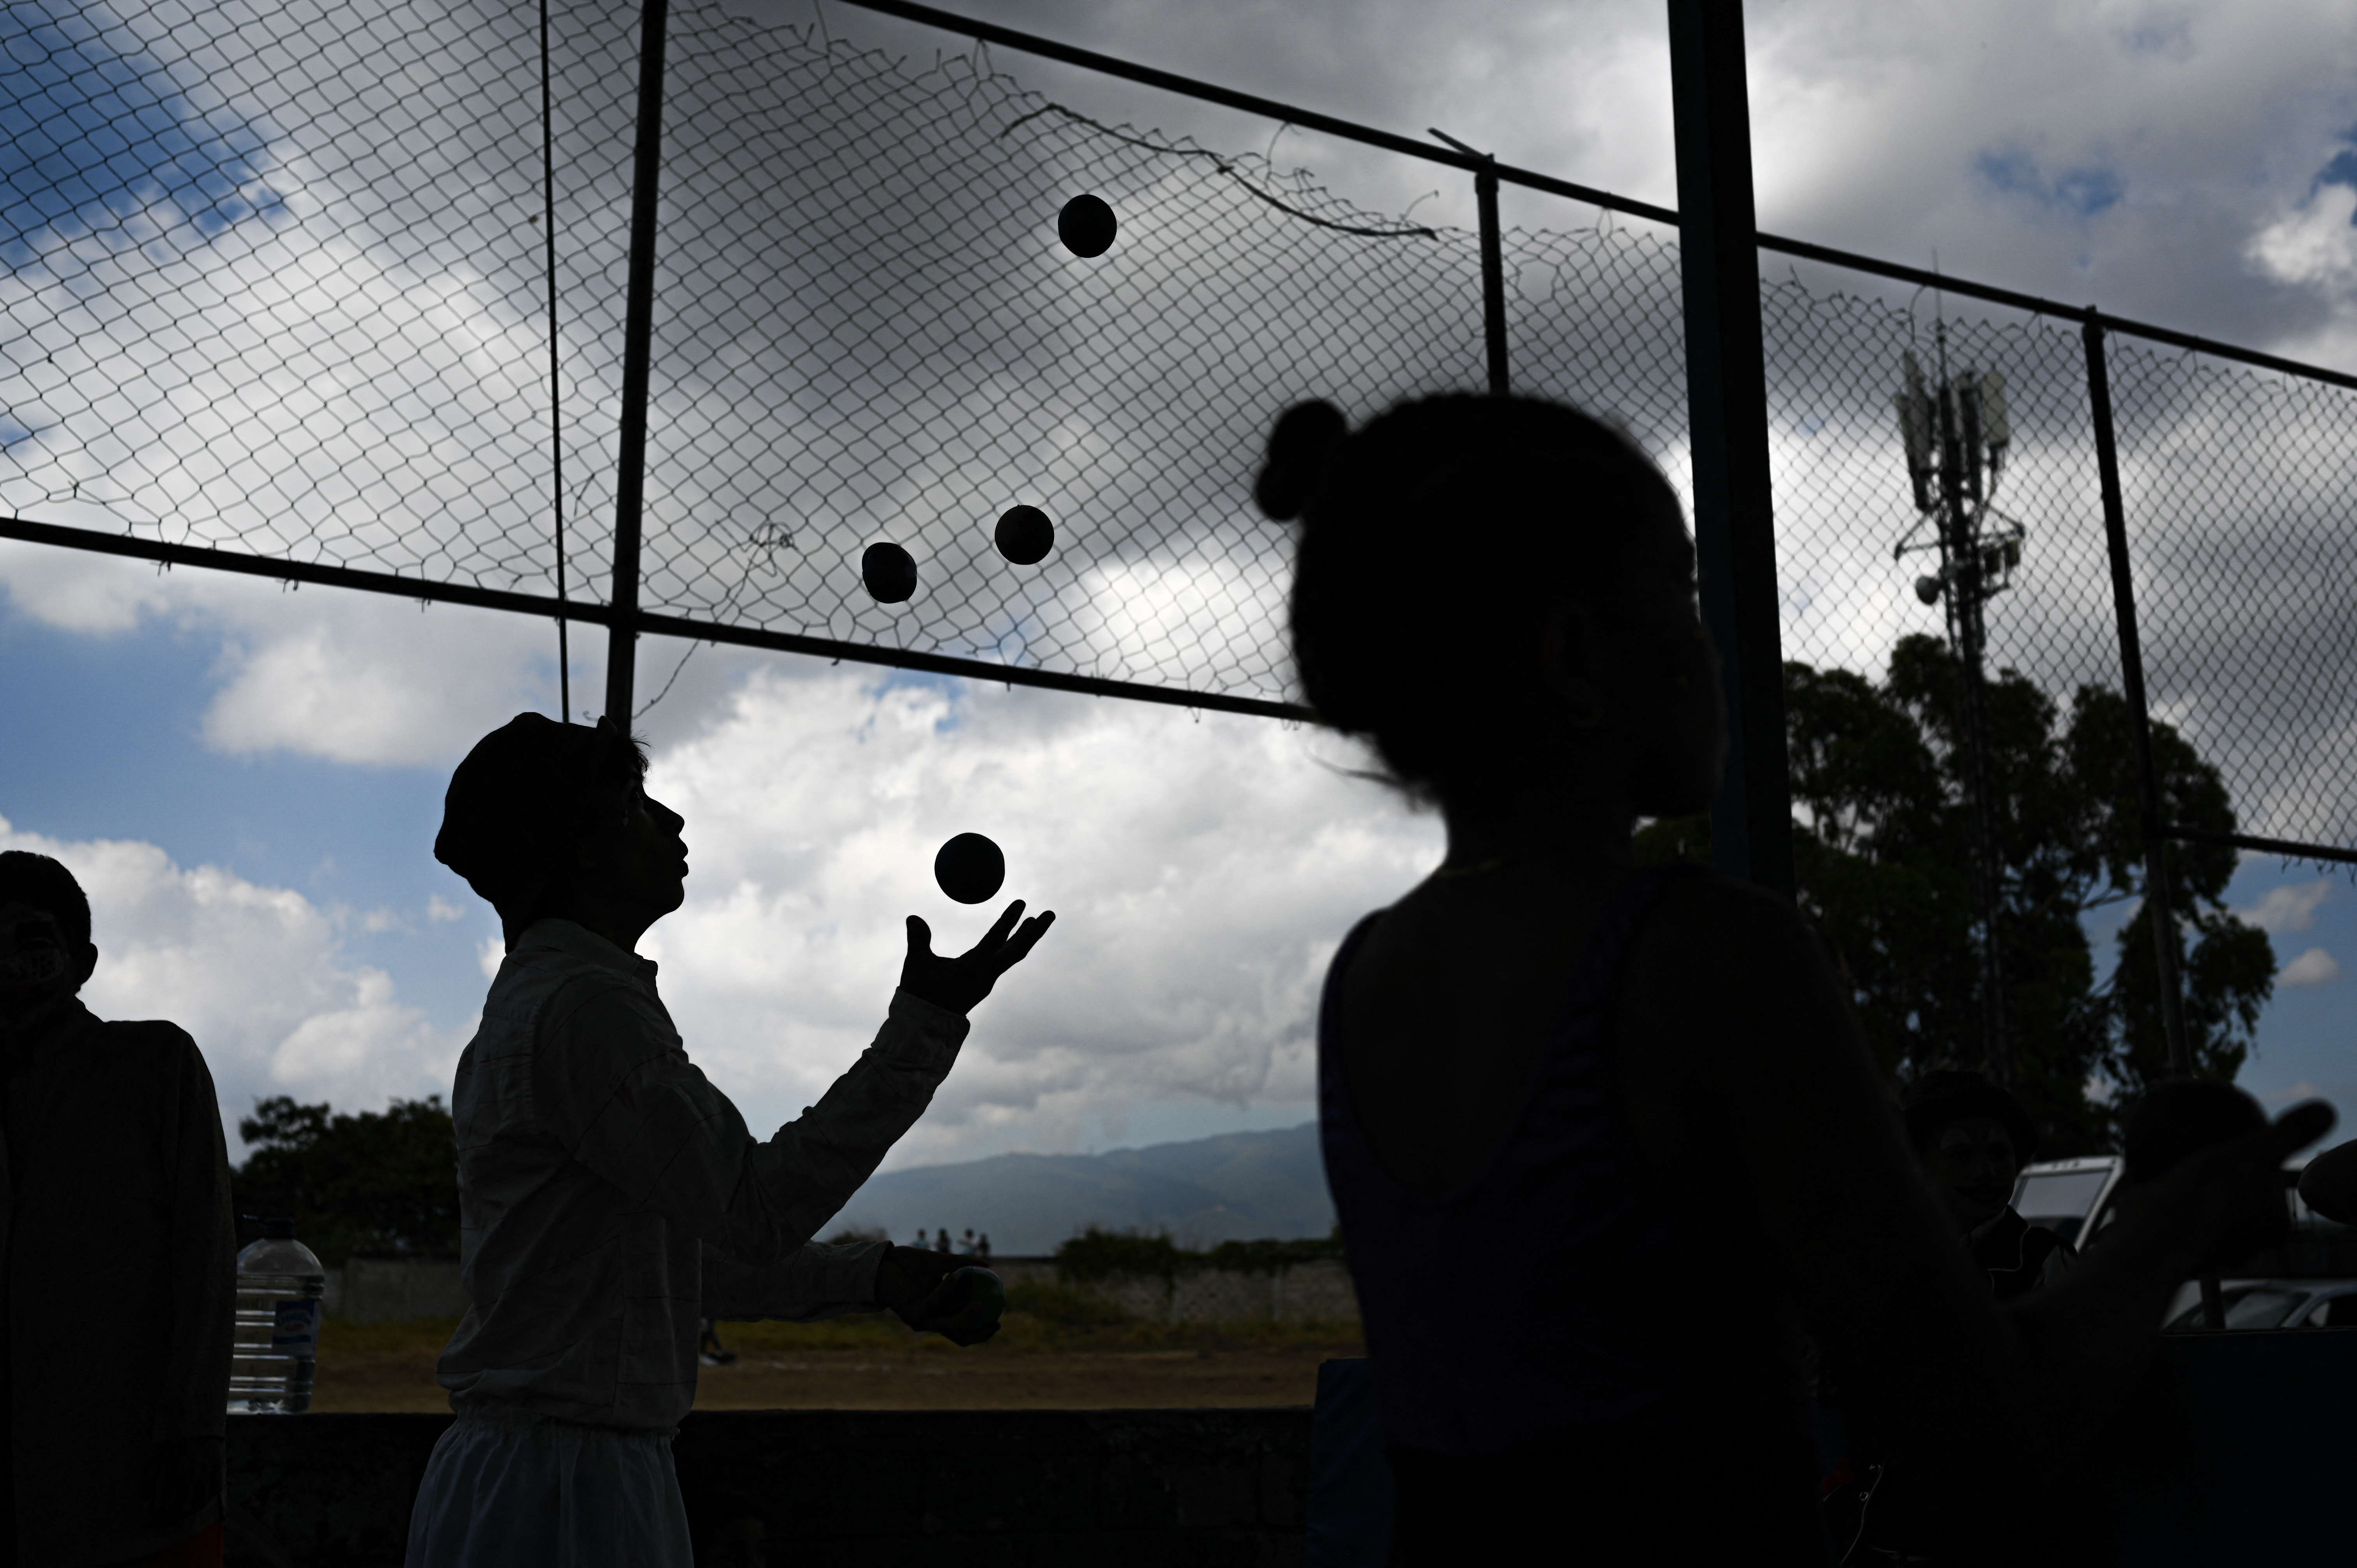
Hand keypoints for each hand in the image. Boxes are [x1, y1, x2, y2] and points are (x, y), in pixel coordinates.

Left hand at [143, 1436, 223, 1526]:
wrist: (192, 1422)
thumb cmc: (169, 1442)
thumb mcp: (153, 1461)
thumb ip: (147, 1484)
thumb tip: (145, 1508)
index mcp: (172, 1477)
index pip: (165, 1506)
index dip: (160, 1514)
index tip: (156, 1514)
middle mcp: (190, 1479)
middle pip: (183, 1508)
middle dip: (174, 1515)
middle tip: (170, 1515)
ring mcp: (205, 1474)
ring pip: (201, 1502)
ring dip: (192, 1510)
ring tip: (186, 1510)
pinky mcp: (216, 1467)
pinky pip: (216, 1488)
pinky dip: (210, 1497)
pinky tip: (203, 1498)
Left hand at [874, 1245, 998, 1345]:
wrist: (883, 1263)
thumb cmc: (909, 1264)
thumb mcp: (940, 1262)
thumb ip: (961, 1264)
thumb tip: (988, 1266)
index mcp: (940, 1312)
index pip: (965, 1328)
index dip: (983, 1328)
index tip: (1000, 1317)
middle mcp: (932, 1320)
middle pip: (960, 1337)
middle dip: (980, 1334)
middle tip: (996, 1322)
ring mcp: (922, 1320)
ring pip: (948, 1326)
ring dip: (965, 1317)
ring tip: (980, 1303)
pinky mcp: (911, 1314)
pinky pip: (933, 1304)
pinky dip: (945, 1291)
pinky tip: (955, 1278)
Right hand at [900, 899, 1054, 1016]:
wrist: (925, 1025)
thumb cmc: (921, 994)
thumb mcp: (916, 965)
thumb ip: (917, 940)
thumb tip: (912, 917)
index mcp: (972, 969)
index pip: (995, 940)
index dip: (1008, 920)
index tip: (1021, 902)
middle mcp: (986, 975)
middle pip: (1017, 950)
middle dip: (1034, 931)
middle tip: (1051, 913)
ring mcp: (987, 981)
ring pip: (1012, 956)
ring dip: (1025, 938)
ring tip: (1035, 920)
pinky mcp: (983, 984)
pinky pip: (1003, 962)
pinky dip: (1012, 947)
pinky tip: (1013, 939)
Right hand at [2130, 1100, 2335, 1276]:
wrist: (2152, 1238)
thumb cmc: (2210, 1196)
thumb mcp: (2255, 1153)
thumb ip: (2289, 1134)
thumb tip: (2327, 1110)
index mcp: (2274, 1225)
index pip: (2268, 1180)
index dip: (2250, 1156)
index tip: (2230, 1143)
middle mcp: (2245, 1242)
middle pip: (2235, 1191)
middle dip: (2219, 1173)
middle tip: (2200, 1146)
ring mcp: (2207, 1246)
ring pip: (2202, 1202)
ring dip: (2188, 1183)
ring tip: (2171, 1158)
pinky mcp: (2171, 1243)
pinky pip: (2172, 1209)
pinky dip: (2163, 1193)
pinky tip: (2151, 1176)